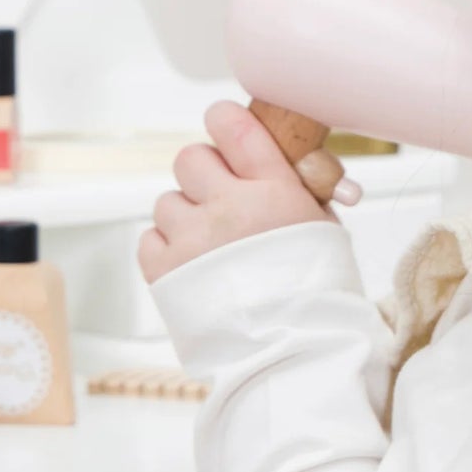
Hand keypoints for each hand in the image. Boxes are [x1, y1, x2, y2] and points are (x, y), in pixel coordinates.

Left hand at [138, 101, 330, 284]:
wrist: (292, 351)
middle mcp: (228, 207)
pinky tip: (192, 265)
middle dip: (202, 174)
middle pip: (190, 157)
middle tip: (219, 197)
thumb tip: (281, 158)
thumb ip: (296, 186)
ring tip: (210, 246)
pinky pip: (149, 238)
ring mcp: (192, 238)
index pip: (233, 126)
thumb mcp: (322, 225)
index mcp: (273, 190)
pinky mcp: (163, 269)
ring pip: (167, 201)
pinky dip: (166, 249)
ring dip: (184, 217)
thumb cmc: (315, 290)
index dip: (223, 120)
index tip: (224, 127)